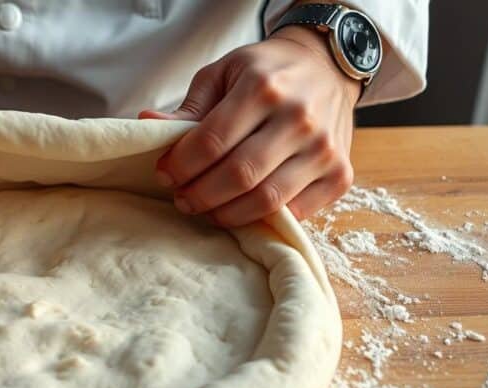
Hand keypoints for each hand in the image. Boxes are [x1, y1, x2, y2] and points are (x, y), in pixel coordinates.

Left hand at [140, 25, 360, 225]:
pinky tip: (241, 209)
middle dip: (199, 195)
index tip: (164, 174)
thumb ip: (189, 107)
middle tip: (182, 198)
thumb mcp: (223, 74)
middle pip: (237, 176)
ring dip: (225, 214)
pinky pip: (294, 212)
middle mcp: (299, 118)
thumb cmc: (267, 72)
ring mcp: (324, 150)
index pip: (211, 142)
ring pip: (265, 201)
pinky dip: (262, 219)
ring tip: (206, 208)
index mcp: (263, 88)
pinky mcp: (340, 175)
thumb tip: (148, 125)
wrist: (327, 67)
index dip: (180, 166)